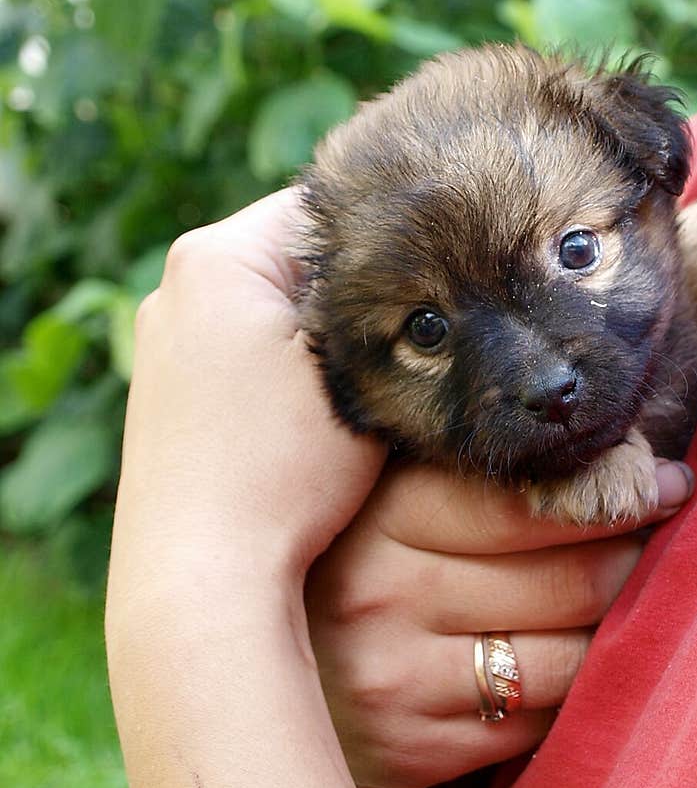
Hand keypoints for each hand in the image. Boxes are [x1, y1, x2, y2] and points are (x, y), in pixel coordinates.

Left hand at [111, 186, 387, 592]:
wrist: (202, 580)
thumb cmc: (280, 471)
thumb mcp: (354, 372)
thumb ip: (383, 304)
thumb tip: (424, 274)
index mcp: (215, 257)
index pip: (325, 207)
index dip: (394, 234)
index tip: (443, 269)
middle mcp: (175, 285)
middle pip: (297, 257)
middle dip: (357, 284)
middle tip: (419, 319)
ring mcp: (163, 340)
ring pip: (273, 304)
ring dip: (324, 326)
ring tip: (374, 365)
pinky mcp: (167, 389)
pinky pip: (244, 347)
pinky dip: (286, 361)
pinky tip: (317, 404)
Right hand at [306, 455, 693, 787]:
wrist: (253, 657)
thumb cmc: (345, 554)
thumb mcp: (386, 493)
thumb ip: (469, 471)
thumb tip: (600, 445)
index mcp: (382, 513)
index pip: (530, 505)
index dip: (613, 494)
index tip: (665, 481)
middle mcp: (383, 595)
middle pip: (563, 582)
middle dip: (629, 557)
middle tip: (656, 534)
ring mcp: (397, 679)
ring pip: (564, 659)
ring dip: (609, 625)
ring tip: (619, 593)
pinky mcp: (412, 746)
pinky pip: (534, 721)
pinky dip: (566, 689)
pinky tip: (561, 653)